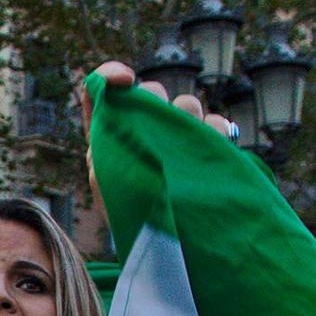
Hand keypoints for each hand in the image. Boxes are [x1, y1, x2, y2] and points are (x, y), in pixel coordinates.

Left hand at [78, 60, 235, 217]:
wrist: (168, 242)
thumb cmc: (130, 215)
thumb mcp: (105, 180)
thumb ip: (102, 141)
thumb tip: (111, 104)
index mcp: (110, 133)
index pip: (99, 89)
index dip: (110, 73)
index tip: (126, 80)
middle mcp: (143, 128)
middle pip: (152, 91)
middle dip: (155, 107)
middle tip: (157, 138)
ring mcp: (175, 136)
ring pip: (187, 104)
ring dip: (188, 123)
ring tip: (184, 156)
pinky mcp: (205, 146)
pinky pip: (216, 122)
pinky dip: (217, 131)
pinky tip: (213, 149)